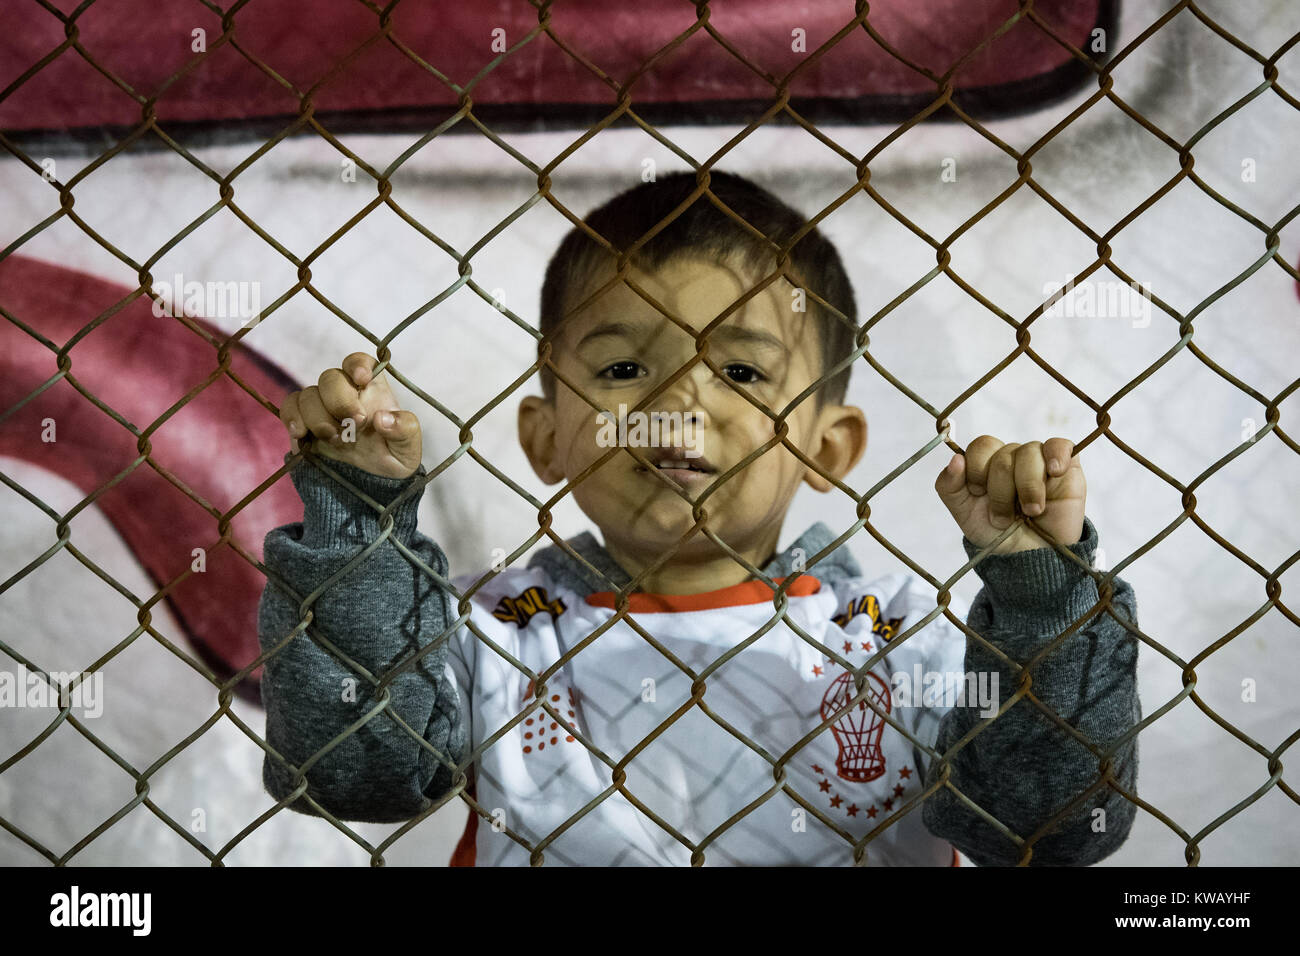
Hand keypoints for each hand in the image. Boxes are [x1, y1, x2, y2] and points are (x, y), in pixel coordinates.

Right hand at [278, 353, 422, 478]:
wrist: (371, 481)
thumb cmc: (393, 456)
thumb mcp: (409, 448)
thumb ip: (404, 429)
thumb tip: (382, 418)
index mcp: (372, 389)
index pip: (360, 362)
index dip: (357, 365)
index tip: (362, 380)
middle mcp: (344, 392)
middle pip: (330, 377)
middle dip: (339, 401)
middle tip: (354, 424)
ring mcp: (322, 405)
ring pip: (308, 394)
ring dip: (318, 417)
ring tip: (335, 438)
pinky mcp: (303, 421)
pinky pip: (290, 407)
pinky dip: (292, 418)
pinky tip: (301, 435)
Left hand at [934, 436, 1084, 553]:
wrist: (1030, 559)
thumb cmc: (998, 535)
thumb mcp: (964, 514)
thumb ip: (949, 486)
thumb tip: (955, 458)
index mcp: (987, 464)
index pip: (981, 446)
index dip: (978, 469)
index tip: (978, 494)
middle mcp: (1013, 458)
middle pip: (1004, 454)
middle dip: (1001, 490)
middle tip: (1004, 516)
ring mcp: (1040, 461)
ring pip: (1030, 452)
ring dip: (1026, 487)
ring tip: (1031, 511)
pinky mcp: (1067, 467)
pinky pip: (1060, 446)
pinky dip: (1056, 456)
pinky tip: (1054, 472)